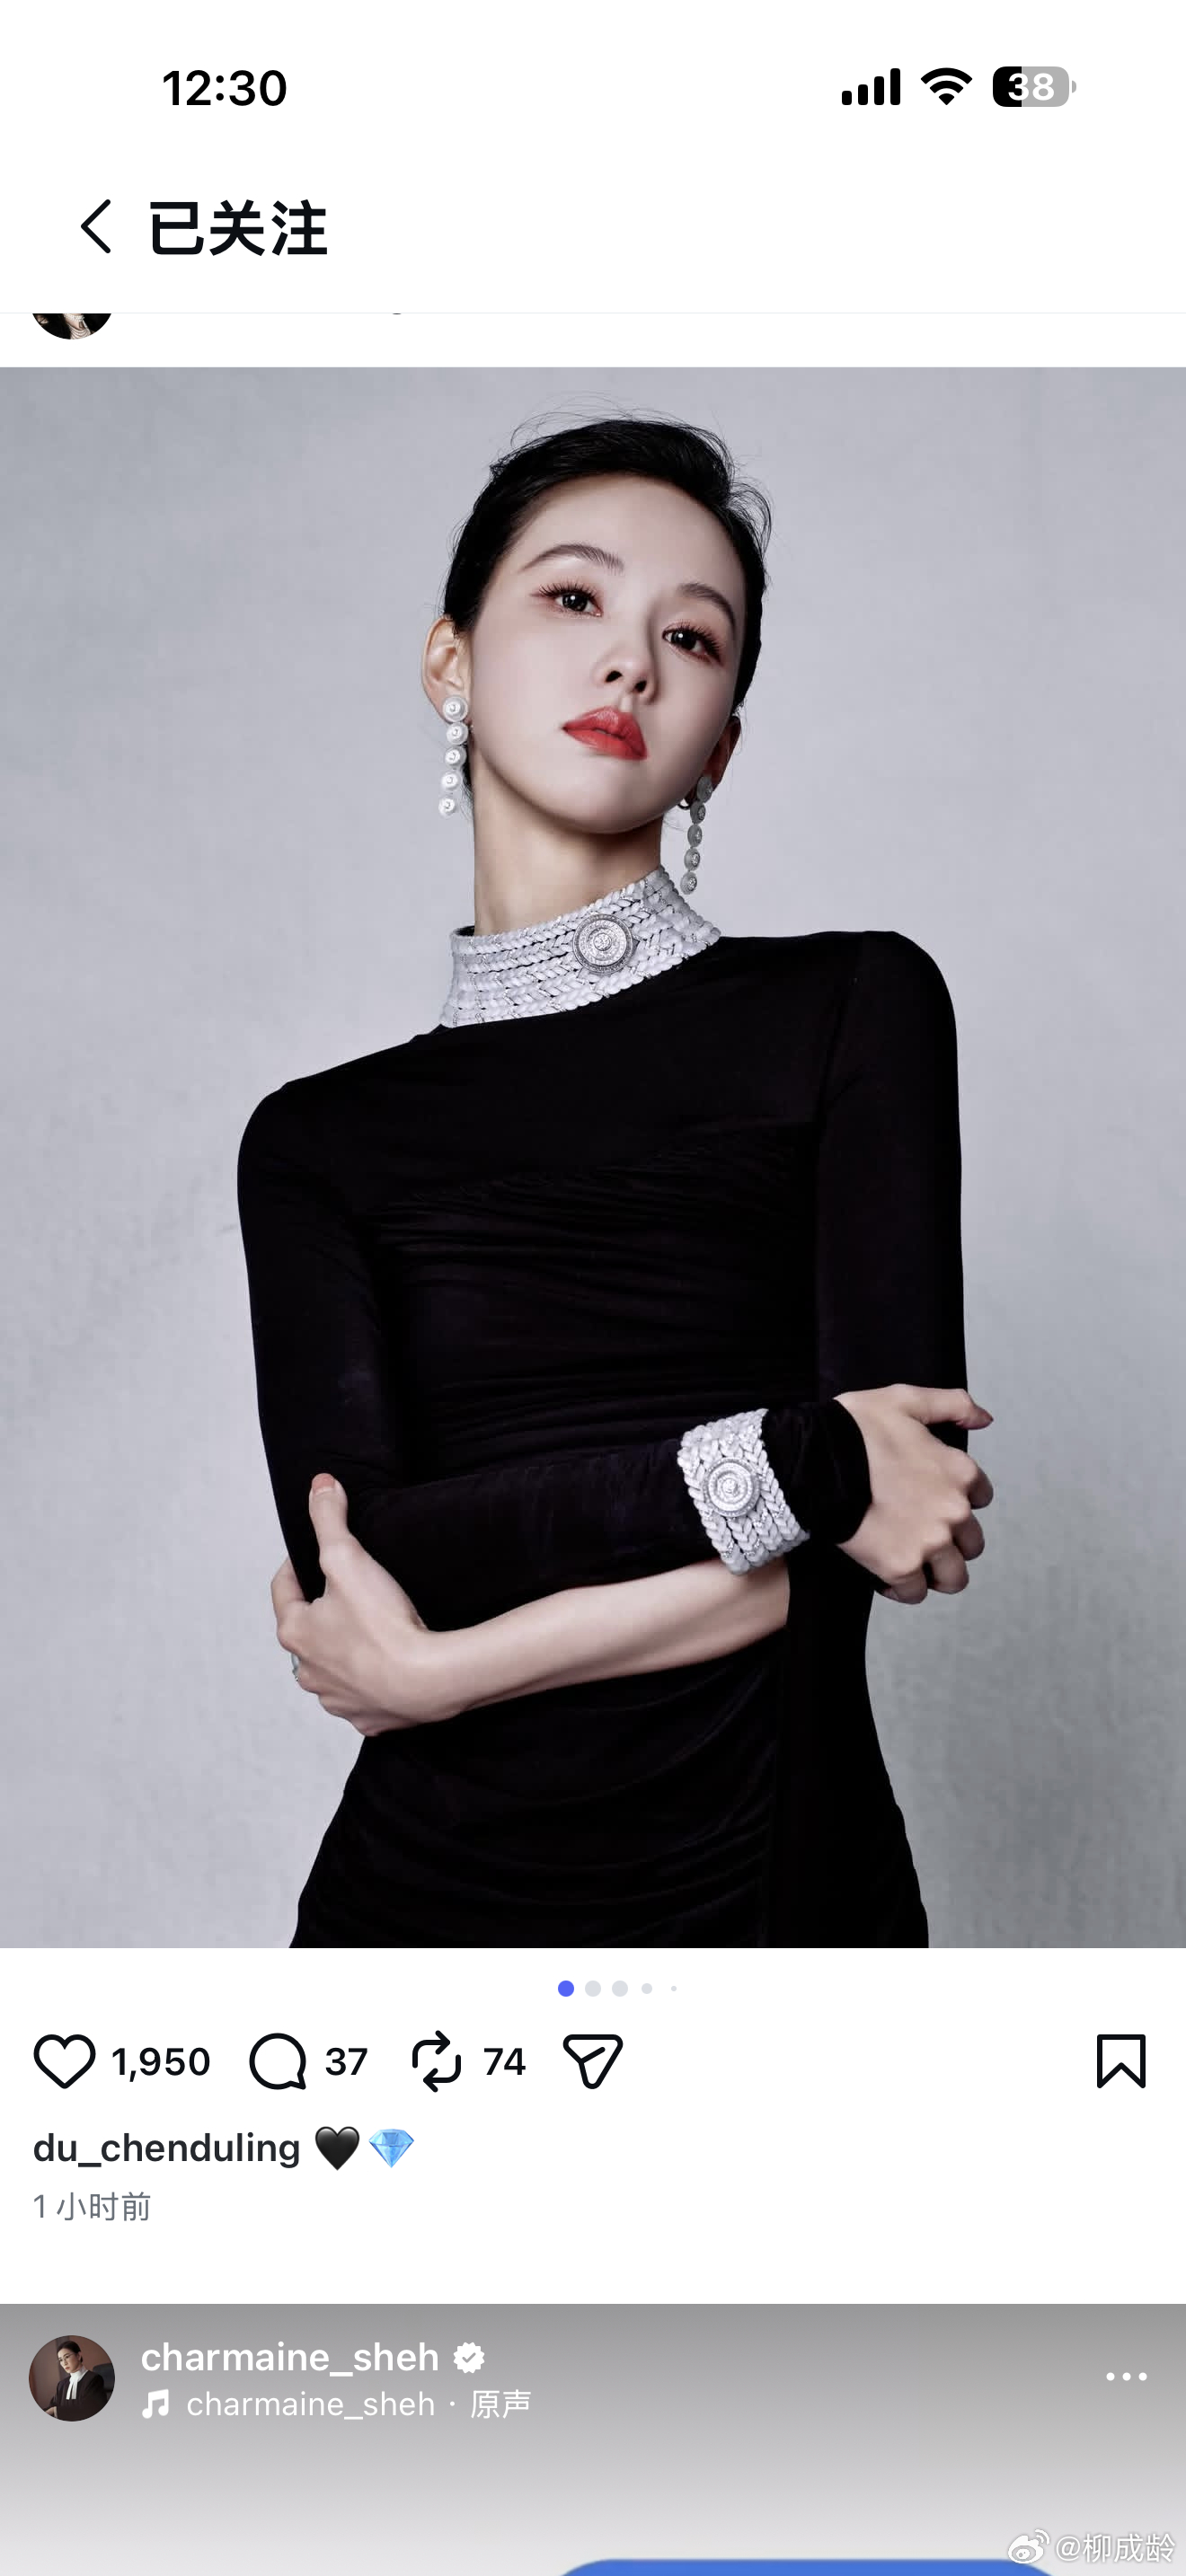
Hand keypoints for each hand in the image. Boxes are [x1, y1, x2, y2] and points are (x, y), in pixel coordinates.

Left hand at [271, 1476, 444, 1732]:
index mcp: (296, 1632)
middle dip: (323, 1610)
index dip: (297, 1566)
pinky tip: (391, 1664)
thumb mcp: (348, 1556)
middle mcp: (308, 1671)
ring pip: (332, 1667)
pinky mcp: (367, 1717)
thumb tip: (320, 1486)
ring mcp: (336, 1699)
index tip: (313, 1554)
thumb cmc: (385, 1622)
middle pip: (307, 1631)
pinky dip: (371, 1680)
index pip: (283, 1589)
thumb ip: (329, 1519)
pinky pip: (362, 1695)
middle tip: (351, 1591)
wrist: (429, 1679)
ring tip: (373, 1628)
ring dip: (345, 1649)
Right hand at [833, 1384, 993, 1604]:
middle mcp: (954, 1511)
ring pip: (953, 1577)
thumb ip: (953, 1404)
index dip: (959, 1500)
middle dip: (953, 1542)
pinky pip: (915, 1593)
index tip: (934, 1500)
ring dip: (936, 1573)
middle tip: (922, 1535)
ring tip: (913, 1564)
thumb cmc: (855, 1429)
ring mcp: (929, 1543)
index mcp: (960, 1472)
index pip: (981, 1498)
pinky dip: (903, 1589)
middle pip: (972, 1544)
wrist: (815, 1462)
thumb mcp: (906, 1400)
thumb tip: (986, 1419)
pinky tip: (887, 1577)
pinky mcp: (901, 1567)